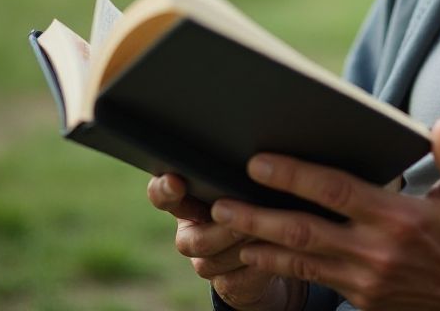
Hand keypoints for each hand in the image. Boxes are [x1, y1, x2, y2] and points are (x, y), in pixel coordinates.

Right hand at [147, 173, 304, 310]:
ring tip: (273, 226)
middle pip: (194, 239)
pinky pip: (238, 280)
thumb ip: (237, 170)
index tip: (176, 180)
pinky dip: (259, 265)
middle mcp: (191, 234)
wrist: (267, 245)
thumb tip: (256, 155)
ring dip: (245, 244)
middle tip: (249, 210)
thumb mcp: (245, 181)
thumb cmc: (255, 197)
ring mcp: (207, 263)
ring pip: (217, 261)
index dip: (164, 190)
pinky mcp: (227, 284)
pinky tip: (276, 251)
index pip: (162, 196)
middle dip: (225, 226)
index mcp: (189, 201)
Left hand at [209, 118, 439, 310]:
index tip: (260, 160)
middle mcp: (375, 251)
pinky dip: (280, 265)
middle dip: (257, 214)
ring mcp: (366, 281)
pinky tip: (257, 253)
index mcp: (399, 218)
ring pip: (300, 260)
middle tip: (220, 198)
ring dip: (258, 242)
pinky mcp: (363, 300)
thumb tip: (439, 125)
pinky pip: (313, 279)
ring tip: (223, 225)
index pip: (335, 192)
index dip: (294, 175)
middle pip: (302, 230)